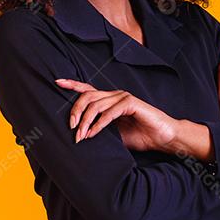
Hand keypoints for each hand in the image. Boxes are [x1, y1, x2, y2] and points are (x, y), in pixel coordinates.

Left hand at [53, 78, 178, 152]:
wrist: (163, 138)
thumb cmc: (140, 136)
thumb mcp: (113, 135)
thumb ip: (99, 131)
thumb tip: (79, 138)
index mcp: (109, 100)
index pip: (87, 89)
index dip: (72, 84)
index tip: (57, 82)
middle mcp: (114, 95)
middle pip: (87, 96)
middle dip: (75, 111)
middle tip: (71, 129)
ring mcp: (123, 97)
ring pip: (96, 104)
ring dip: (85, 122)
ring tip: (80, 137)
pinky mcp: (131, 103)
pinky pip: (109, 113)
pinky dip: (98, 124)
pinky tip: (93, 134)